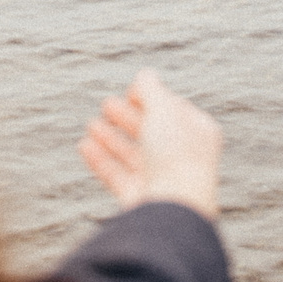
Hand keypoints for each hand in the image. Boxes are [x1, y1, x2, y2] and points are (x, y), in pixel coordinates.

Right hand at [78, 69, 221, 221]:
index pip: (173, 111)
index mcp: (198, 134)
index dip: (151, 98)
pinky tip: (84, 145)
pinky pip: (117, 176)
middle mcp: (181, 158)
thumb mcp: (163, 110)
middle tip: (106, 105)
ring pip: (132, 155)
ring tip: (91, 125)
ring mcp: (160, 180)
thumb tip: (145, 74)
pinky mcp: (140, 200)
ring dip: (110, 138)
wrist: (173, 207)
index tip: (131, 91)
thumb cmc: (175, 155)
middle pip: (151, 133)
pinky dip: (101, 160)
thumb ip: (151, 88)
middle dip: (127, 117)